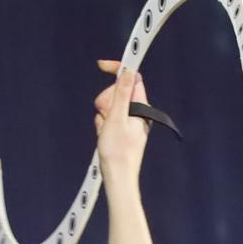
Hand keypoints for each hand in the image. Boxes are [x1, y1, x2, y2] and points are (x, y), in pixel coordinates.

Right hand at [94, 60, 150, 189]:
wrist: (118, 177)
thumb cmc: (118, 152)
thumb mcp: (117, 118)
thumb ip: (122, 94)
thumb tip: (128, 72)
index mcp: (140, 107)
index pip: (132, 79)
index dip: (118, 69)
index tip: (102, 66)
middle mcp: (136, 112)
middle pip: (116, 92)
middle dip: (106, 101)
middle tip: (106, 117)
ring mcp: (128, 122)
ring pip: (109, 106)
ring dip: (103, 116)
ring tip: (105, 131)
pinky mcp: (120, 130)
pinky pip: (106, 119)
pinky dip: (102, 125)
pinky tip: (104, 137)